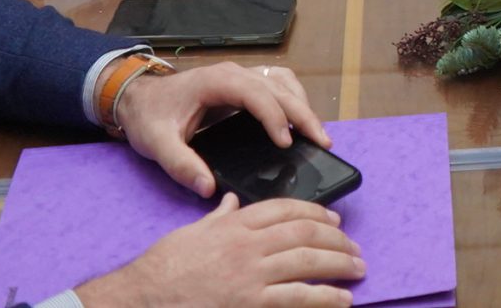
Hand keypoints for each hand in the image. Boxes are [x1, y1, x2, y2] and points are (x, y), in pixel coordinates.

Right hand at [71, 195, 362, 307]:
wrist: (143, 298)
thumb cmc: (163, 268)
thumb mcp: (191, 233)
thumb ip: (217, 217)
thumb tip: (232, 202)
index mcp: (234, 224)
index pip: (284, 209)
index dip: (315, 213)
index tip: (333, 220)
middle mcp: (247, 245)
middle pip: (304, 233)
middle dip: (335, 239)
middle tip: (353, 247)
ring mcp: (251, 275)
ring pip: (308, 262)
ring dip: (338, 264)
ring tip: (357, 269)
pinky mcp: (251, 303)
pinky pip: (298, 298)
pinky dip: (325, 298)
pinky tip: (342, 299)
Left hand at [116, 62, 332, 198]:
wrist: (137, 97)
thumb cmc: (149, 116)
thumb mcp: (157, 144)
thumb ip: (181, 165)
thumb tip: (208, 188)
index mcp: (216, 82)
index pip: (257, 94)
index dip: (275, 117)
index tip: (287, 144)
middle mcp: (233, 73)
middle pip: (279, 86)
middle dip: (303, 113)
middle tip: (321, 142)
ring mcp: (240, 76)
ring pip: (283, 81)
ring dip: (302, 104)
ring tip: (316, 134)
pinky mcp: (242, 84)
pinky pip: (277, 84)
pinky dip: (293, 100)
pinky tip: (298, 120)